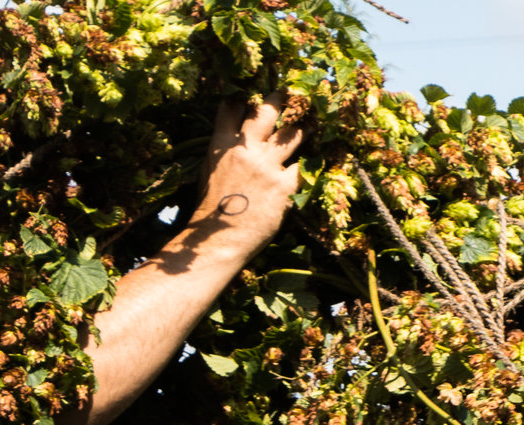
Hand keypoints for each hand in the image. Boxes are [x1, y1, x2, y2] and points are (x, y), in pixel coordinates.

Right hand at [190, 97, 304, 242]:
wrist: (219, 238)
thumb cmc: (211, 210)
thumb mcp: (208, 171)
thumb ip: (222, 151)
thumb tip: (236, 140)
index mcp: (222, 144)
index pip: (231, 107)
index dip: (243, 95)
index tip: (253, 88)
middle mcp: (246, 149)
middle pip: (266, 112)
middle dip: (279, 99)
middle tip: (289, 92)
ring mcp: (266, 166)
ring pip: (290, 134)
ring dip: (300, 128)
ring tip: (308, 123)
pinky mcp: (284, 185)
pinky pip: (303, 167)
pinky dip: (308, 164)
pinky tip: (315, 161)